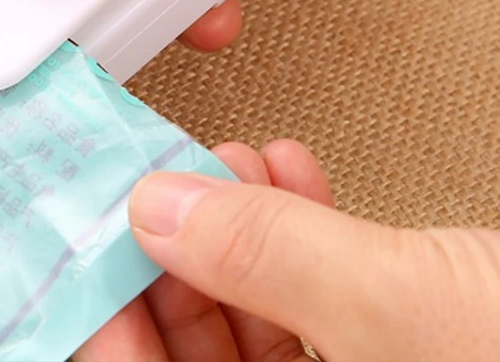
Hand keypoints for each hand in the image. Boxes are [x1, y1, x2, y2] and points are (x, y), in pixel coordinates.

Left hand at [76, 140, 499, 360]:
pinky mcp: (414, 342)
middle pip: (205, 353)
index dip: (112, 326)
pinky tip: (290, 174)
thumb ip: (271, 260)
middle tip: (162, 188)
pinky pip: (329, 294)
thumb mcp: (408, 315)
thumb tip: (162, 209)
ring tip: (229, 165)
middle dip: (179, 257)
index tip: (95, 247)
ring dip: (239, 228)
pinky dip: (304, 226)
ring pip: (265, 314)